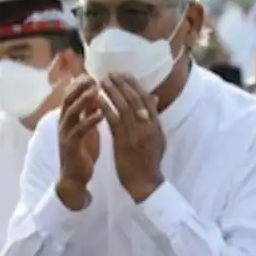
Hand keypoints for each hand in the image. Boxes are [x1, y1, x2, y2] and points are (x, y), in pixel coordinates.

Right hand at [57, 76, 102, 207]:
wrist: (75, 178)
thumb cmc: (83, 152)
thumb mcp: (87, 129)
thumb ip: (89, 113)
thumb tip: (96, 95)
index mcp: (68, 119)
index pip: (71, 96)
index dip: (79, 84)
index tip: (92, 74)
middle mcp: (63, 124)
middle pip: (68, 100)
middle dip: (79, 88)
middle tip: (92, 78)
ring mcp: (65, 134)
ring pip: (71, 113)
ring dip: (83, 101)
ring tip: (96, 91)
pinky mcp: (71, 146)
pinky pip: (79, 131)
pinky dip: (90, 121)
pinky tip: (101, 114)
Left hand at [100, 74, 165, 202]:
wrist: (145, 182)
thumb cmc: (149, 161)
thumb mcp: (158, 138)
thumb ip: (153, 118)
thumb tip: (153, 98)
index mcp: (156, 125)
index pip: (146, 99)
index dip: (135, 85)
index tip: (125, 74)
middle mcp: (147, 127)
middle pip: (135, 99)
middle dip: (122, 84)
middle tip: (111, 73)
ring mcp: (135, 134)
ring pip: (123, 107)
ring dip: (112, 92)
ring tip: (102, 81)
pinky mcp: (123, 141)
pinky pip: (113, 120)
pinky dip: (105, 108)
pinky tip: (97, 99)